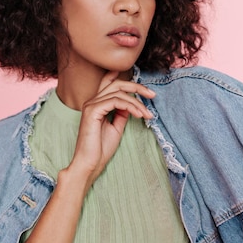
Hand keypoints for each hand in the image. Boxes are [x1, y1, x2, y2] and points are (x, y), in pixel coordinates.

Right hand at [67, 71, 154, 185]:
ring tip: (147, 114)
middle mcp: (92, 102)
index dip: (125, 79)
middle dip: (137, 87)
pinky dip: (130, 107)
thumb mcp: (116, 127)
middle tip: (152, 95)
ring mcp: (91, 105)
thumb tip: (132, 104)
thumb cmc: (101, 149)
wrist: (90, 163)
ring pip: (118, 93)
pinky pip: (115, 102)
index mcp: (97, 104)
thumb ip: (122, 113)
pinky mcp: (92, 111)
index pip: (109, 83)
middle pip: (116, 84)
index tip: (143, 87)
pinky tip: (139, 115)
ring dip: (137, 103)